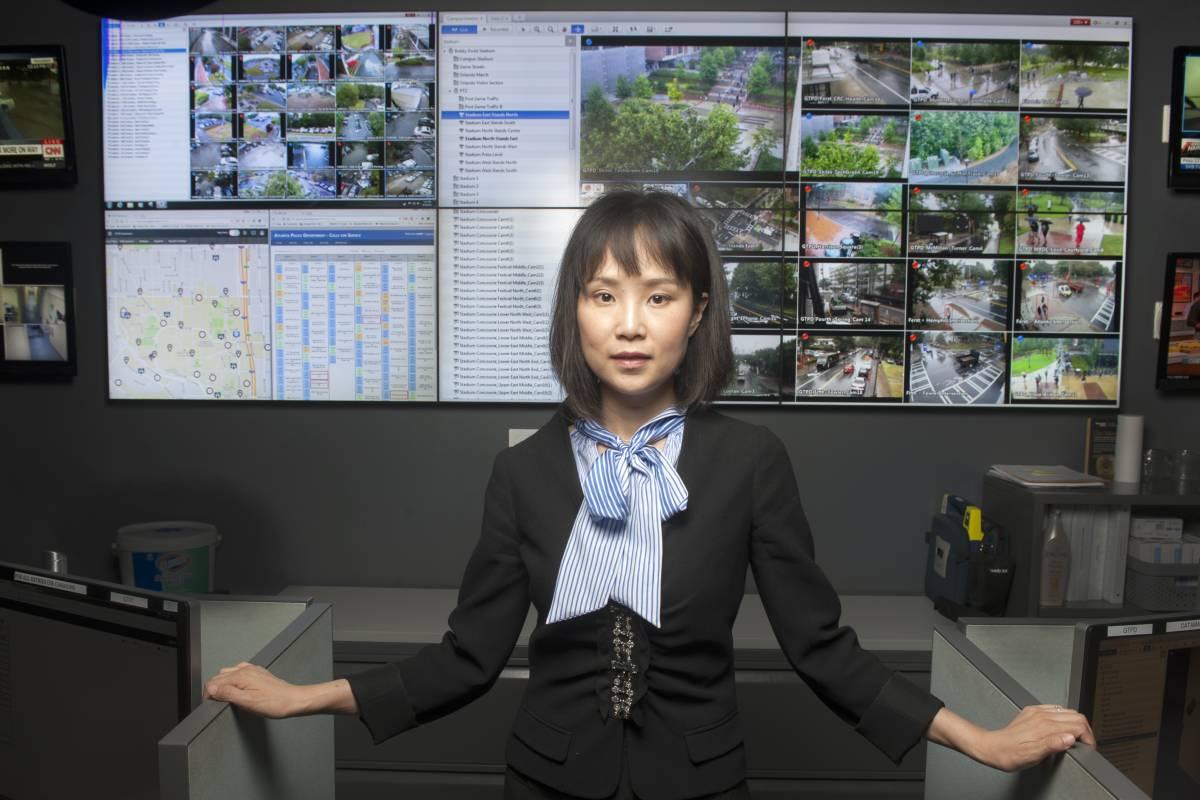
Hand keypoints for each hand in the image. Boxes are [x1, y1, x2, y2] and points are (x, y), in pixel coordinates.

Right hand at [202, 661, 304, 718]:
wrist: (293, 700)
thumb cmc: (274, 703)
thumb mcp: (247, 702)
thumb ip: (228, 694)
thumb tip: (212, 689)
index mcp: (241, 676)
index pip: (214, 681)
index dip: (208, 694)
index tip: (209, 704)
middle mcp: (245, 669)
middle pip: (219, 676)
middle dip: (213, 689)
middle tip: (215, 703)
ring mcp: (252, 670)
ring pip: (228, 673)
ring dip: (222, 684)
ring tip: (224, 697)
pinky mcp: (258, 673)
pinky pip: (239, 672)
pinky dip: (233, 680)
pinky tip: (236, 689)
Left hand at [977, 704, 1095, 771]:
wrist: (992, 747)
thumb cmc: (1010, 754)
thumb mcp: (1033, 756)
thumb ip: (1053, 745)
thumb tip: (1070, 738)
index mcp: (1045, 726)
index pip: (1078, 724)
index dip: (1088, 737)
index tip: (1089, 747)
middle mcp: (1041, 716)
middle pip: (1075, 715)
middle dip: (1085, 729)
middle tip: (1086, 743)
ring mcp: (1036, 712)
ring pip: (1066, 711)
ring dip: (1075, 723)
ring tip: (1077, 736)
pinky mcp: (1031, 712)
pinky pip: (1054, 709)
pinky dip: (1063, 717)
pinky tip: (1061, 727)